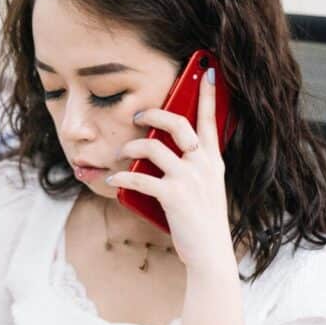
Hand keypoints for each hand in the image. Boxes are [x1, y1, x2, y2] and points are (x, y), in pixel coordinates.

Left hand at [105, 68, 235, 273]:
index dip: (207, 94)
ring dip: (132, 146)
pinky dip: (122, 177)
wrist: (210, 254)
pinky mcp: (173, 195)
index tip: (206, 71)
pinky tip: (112, 178)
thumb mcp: (206, 189)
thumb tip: (162, 152)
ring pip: (154, 147)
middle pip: (178, 123)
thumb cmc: (203, 223)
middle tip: (137, 115)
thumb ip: (193, 168)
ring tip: (122, 151)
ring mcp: (189, 178)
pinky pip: (140, 178)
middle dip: (155, 113)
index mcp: (213, 161)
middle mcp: (203, 164)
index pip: (211, 120)